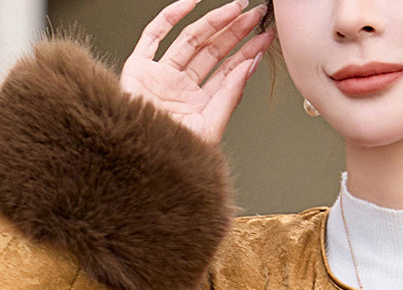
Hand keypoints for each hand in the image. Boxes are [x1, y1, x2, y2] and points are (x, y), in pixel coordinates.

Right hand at [121, 1, 274, 145]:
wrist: (139, 162)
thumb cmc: (172, 157)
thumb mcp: (210, 128)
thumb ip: (230, 96)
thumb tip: (249, 66)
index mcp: (200, 105)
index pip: (228, 71)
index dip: (247, 52)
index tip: (265, 36)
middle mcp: (182, 88)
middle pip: (212, 51)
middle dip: (235, 31)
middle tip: (255, 14)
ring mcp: (161, 76)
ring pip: (190, 39)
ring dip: (213, 21)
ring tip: (235, 7)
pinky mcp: (138, 68)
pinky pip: (153, 34)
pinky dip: (170, 16)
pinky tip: (191, 3)